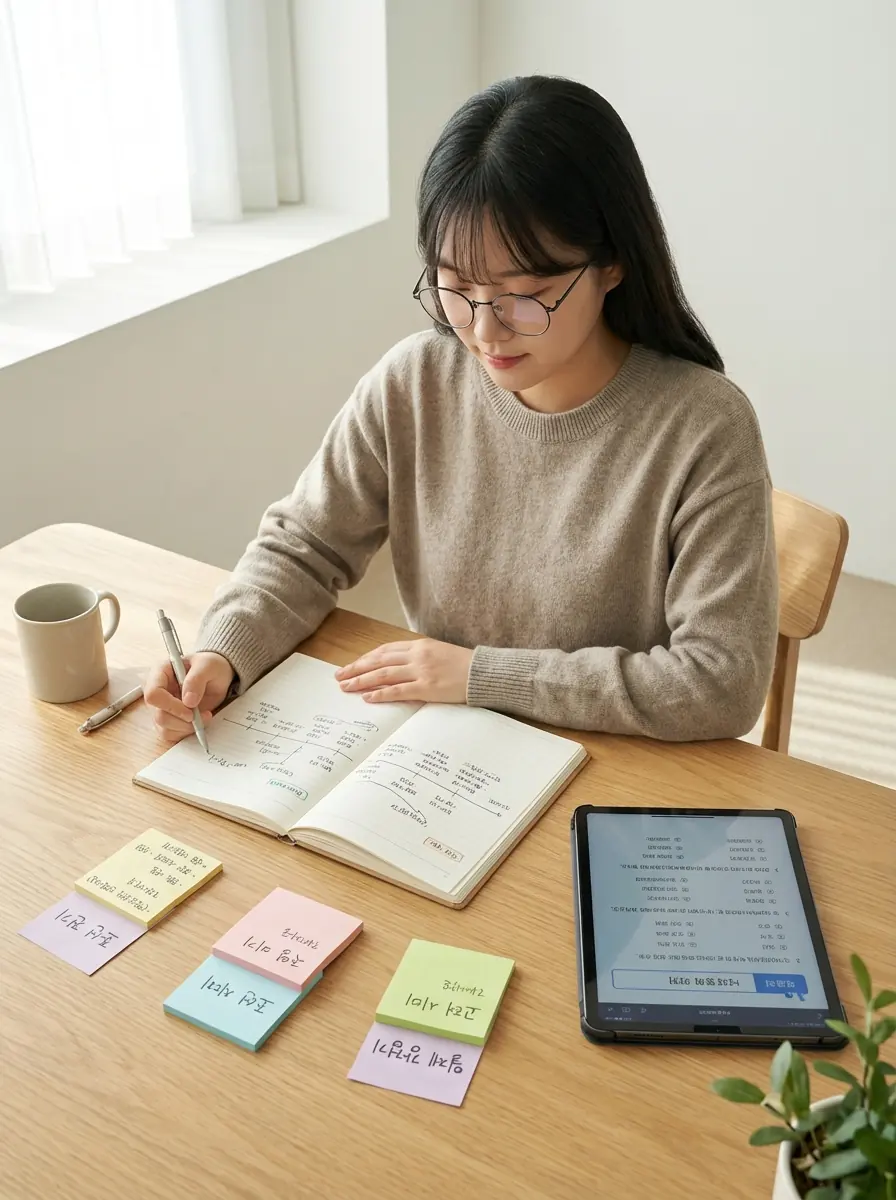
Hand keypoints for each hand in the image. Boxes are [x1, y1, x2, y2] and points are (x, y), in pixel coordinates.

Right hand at [143, 651, 234, 743]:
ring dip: (186, 727)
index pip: (153, 694)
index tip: (190, 710)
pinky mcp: (168, 719)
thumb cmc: (209, 666)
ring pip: (164, 728)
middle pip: (159, 715)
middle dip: (182, 720)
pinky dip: (186, 732)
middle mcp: (156, 691)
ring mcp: (161, 707)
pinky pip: (171, 733)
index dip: (170, 706)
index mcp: (160, 673)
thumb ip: (197, 679)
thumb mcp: (208, 665)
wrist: (217, 676)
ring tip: (204, 717)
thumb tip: (188, 701)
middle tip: (202, 715)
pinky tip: (198, 722)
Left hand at [335, 638, 472, 704]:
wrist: (483, 673)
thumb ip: (418, 656)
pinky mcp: (426, 687)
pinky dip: (380, 693)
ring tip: (347, 687)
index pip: (384, 650)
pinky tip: (367, 697)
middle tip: (339, 677)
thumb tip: (399, 665)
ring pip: (383, 674)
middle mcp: (417, 655)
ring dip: (362, 681)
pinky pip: (398, 690)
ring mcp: (421, 671)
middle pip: (378, 661)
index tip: (352, 665)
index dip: (365, 658)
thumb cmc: (463, 665)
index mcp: (419, 645)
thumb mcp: (439, 652)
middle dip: (357, 668)